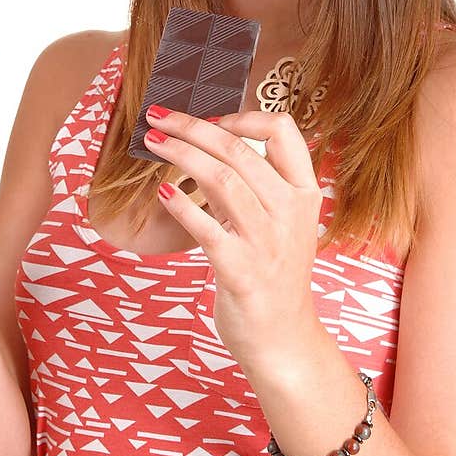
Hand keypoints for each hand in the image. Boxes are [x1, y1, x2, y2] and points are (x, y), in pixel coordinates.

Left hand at [144, 106, 323, 375]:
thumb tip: (209, 146)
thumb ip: (255, 187)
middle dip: (191, 127)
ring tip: (152, 143)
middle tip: (158, 117)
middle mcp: (289, 213)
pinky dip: (181, 206)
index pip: (284, 132)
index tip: (213, 119)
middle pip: (238, 150)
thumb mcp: (280, 223)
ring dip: (180, 154)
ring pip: (221, 180)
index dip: (244, 116)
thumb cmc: (275, 275)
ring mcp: (266, 242)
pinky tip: (162, 193)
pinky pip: (207, 229)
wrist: (284, 339)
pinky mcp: (240, 272)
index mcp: (304, 194)